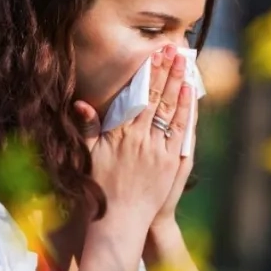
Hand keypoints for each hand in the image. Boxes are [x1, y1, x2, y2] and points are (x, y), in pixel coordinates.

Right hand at [73, 45, 193, 227]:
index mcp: (120, 135)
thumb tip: (81, 104)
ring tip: (184, 64)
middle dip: (166, 71)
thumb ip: (87, 128)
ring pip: (170, 110)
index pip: (137, 96)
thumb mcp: (88, 156)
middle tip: (174, 50)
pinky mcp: (171, 162)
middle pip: (156, 98)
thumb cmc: (101, 188)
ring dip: (178, 84)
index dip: (147, 73)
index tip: (154, 54)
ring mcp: (158, 150)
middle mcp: (140, 139)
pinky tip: (189, 93)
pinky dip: (185, 110)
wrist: (120, 220)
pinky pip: (181, 131)